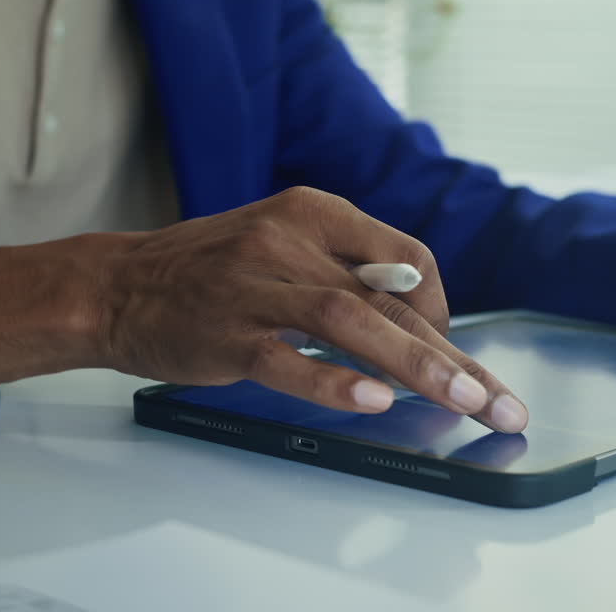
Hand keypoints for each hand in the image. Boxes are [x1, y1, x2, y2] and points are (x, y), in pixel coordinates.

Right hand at [0, 187, 527, 431]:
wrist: (118, 284)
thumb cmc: (209, 270)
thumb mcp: (283, 243)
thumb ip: (346, 269)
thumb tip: (418, 312)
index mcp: (314, 212)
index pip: (408, 258)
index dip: (440, 308)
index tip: (450, 349)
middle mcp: (290, 240)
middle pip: (392, 299)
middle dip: (453, 356)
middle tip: (498, 401)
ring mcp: (256, 287)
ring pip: (351, 322)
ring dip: (416, 366)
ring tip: (463, 402)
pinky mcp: (226, 334)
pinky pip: (286, 361)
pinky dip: (332, 382)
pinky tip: (372, 404)